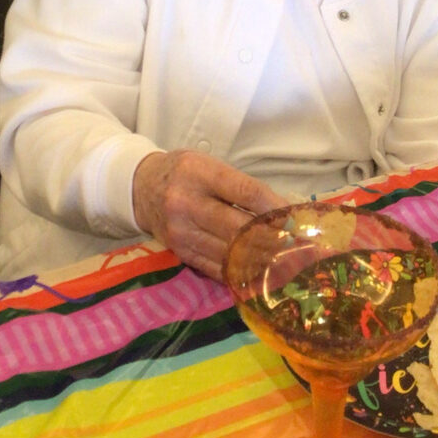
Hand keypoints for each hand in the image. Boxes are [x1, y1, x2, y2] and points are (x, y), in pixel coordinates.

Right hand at [132, 150, 296, 281]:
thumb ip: (240, 185)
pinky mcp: (181, 253)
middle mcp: (187, 203)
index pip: (245, 192)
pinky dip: (241, 272)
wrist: (140, 188)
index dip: (274, 208)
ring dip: (261, 259)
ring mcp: (182, 232)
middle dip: (272, 239)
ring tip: (286, 263)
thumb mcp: (208, 165)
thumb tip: (280, 212)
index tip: (295, 219)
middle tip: (297, 247)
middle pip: (239, 227)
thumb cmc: (183, 172)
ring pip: (230, 252)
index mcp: (198, 173)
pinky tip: (260, 273)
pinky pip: (217, 267)